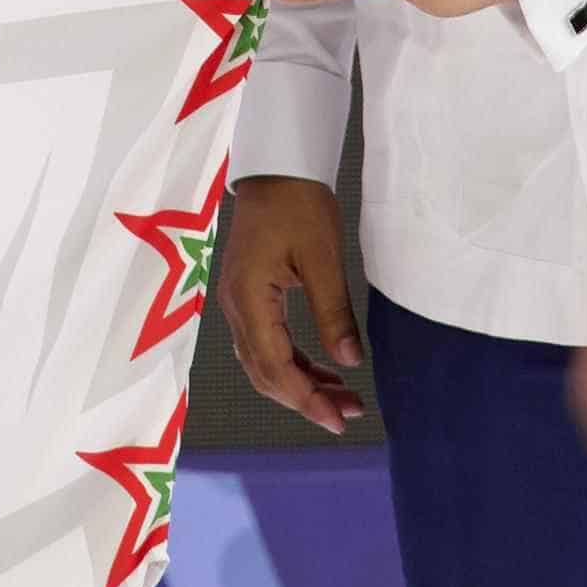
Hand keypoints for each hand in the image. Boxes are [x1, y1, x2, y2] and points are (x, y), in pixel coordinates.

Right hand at [216, 173, 368, 433]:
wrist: (276, 168)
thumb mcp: (323, 258)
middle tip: (348, 413)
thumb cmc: (298, 204)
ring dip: (300, 384)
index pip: (274, 366)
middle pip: (264, 372)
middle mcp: (237, 307)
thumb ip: (334, 312)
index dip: (305, 399)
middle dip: (305, 398)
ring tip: (342, 397)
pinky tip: (322, 369)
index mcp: (250, 299)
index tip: (338, 419)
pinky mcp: (249, 295)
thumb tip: (350, 362)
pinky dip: (293, 362)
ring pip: (264, 362)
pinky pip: (266, 343)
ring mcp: (239, 302)